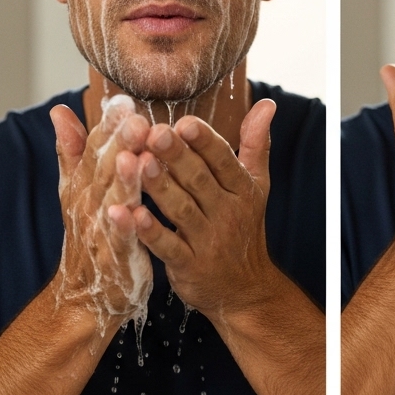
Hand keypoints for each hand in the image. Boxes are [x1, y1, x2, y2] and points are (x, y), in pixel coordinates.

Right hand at [50, 94, 154, 333]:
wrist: (86, 297)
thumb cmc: (90, 235)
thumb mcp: (77, 191)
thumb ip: (72, 152)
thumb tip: (59, 110)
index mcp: (86, 186)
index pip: (95, 150)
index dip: (107, 126)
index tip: (122, 100)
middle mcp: (90, 205)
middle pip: (105, 170)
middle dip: (119, 145)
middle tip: (135, 117)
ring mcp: (101, 232)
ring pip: (112, 201)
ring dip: (122, 180)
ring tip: (134, 155)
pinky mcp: (114, 258)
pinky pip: (120, 240)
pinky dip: (123, 225)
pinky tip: (130, 212)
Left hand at [133, 100, 276, 321]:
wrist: (245, 289)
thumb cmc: (244, 228)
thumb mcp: (257, 185)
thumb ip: (255, 144)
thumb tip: (267, 105)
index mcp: (242, 189)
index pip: (225, 161)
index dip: (206, 142)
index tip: (185, 122)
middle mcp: (227, 212)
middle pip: (200, 181)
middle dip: (177, 157)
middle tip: (154, 133)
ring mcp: (207, 240)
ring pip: (181, 210)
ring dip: (159, 187)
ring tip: (137, 163)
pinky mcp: (188, 266)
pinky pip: (166, 247)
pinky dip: (147, 231)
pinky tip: (126, 214)